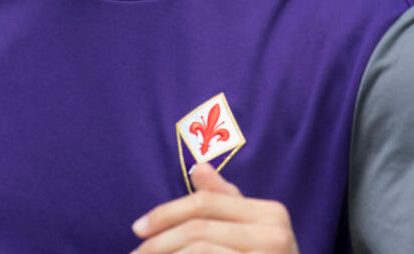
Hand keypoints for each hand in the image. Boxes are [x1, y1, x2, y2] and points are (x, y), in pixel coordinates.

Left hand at [130, 163, 298, 252]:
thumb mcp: (253, 227)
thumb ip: (226, 200)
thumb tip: (199, 167)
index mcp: (271, 213)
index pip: (206, 203)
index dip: (167, 213)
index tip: (138, 227)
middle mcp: (275, 235)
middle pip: (199, 230)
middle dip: (159, 242)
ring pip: (200, 253)